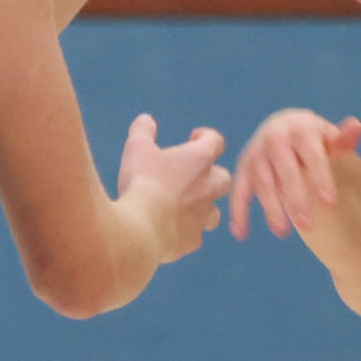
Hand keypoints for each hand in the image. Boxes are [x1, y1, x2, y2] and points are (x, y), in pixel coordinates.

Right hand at [116, 112, 229, 263]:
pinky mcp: (192, 239)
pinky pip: (194, 235)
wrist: (142, 228)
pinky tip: (171, 231)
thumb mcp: (137, 148)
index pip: (215, 140)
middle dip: (211, 175)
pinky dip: (186, 231)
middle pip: (224, 177)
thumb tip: (146, 120)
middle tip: (192, 175)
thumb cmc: (142, 182)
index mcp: (200, 160)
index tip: (193, 138)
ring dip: (203, 206)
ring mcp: (203, 216)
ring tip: (186, 206)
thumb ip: (143, 130)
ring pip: (214, 211)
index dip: (206, 137)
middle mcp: (209, 187)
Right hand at [230, 107, 360, 240]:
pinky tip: (241, 233)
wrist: (291, 135)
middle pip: (286, 170)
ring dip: (271, 208)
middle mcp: (275, 135)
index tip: (329, 203)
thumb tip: (356, 126)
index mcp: (301, 126)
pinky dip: (239, 211)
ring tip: (283, 232)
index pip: (312, 154)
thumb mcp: (332, 141)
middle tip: (309, 227)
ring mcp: (257, 151)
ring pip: (263, 182)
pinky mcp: (244, 167)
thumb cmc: (318, 143)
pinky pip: (240, 190)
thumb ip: (343, 140)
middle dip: (296, 199)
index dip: (321, 178)